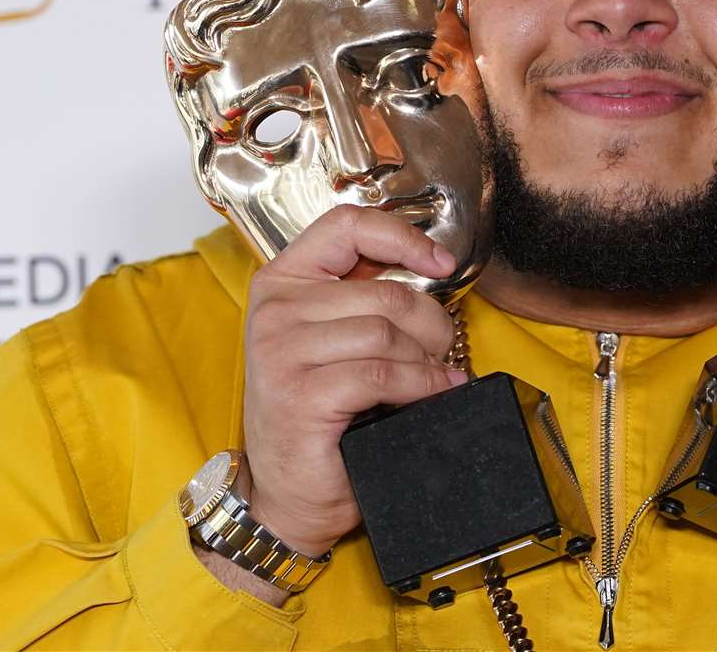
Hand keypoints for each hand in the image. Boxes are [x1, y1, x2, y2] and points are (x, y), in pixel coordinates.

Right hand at [241, 205, 463, 558]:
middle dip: (431, 325)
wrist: (291, 492)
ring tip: (433, 378)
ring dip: (426, 359)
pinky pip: (382, 373)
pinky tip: (432, 394)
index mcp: (284, 281)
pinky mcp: (298, 394)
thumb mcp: (338, 339)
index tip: (441, 264)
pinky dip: (420, 384)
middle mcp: (275, 309)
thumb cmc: (322, 414)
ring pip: (386, 331)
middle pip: (384, 292)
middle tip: (440, 353)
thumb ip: (366, 298)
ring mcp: (280, 351)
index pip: (347, 225)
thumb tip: (434, 273)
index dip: (403, 237)